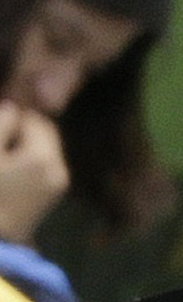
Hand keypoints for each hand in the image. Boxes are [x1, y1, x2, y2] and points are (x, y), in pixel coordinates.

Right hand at [0, 101, 67, 243]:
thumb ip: (2, 125)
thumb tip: (12, 108)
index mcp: (43, 158)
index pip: (36, 120)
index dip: (16, 114)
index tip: (3, 116)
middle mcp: (58, 170)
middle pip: (46, 133)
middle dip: (23, 127)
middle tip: (4, 129)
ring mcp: (58, 184)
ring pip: (45, 148)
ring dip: (24, 141)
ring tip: (4, 152)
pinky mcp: (52, 193)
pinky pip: (44, 164)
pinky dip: (28, 157)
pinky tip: (8, 164)